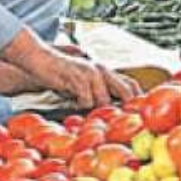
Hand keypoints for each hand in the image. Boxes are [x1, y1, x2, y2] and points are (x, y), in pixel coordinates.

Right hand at [0, 30, 141, 107]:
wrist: (40, 59)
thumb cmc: (61, 76)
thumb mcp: (82, 84)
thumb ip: (95, 94)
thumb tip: (107, 113)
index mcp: (106, 72)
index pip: (131, 85)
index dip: (138, 99)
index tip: (140, 114)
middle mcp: (102, 70)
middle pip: (126, 91)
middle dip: (127, 108)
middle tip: (122, 122)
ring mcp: (91, 72)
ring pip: (104, 99)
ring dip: (97, 110)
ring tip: (87, 111)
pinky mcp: (78, 76)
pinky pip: (86, 99)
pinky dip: (82, 106)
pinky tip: (73, 103)